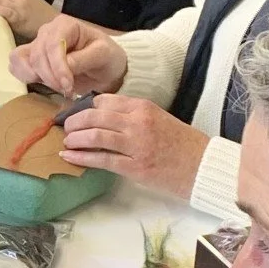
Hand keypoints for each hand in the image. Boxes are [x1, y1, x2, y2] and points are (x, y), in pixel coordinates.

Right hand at [8, 16, 127, 96]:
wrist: (104, 68)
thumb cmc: (106, 58)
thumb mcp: (104, 56)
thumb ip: (84, 59)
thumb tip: (66, 66)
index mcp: (65, 25)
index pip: (53, 44)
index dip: (58, 67)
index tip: (68, 85)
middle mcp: (47, 31)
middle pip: (37, 55)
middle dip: (50, 76)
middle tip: (67, 90)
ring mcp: (36, 44)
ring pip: (22, 59)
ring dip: (36, 77)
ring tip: (57, 86)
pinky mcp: (30, 58)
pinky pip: (15, 65)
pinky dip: (24, 76)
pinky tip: (41, 83)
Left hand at [58, 96, 205, 200]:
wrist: (203, 166)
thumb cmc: (182, 143)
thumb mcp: (158, 118)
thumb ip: (133, 115)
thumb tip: (102, 116)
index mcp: (143, 107)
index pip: (105, 100)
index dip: (85, 106)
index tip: (74, 112)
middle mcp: (138, 122)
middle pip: (95, 116)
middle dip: (74, 121)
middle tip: (65, 127)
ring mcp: (136, 144)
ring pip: (95, 136)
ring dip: (75, 138)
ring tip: (66, 141)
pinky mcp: (135, 167)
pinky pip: (101, 159)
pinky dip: (81, 157)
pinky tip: (69, 156)